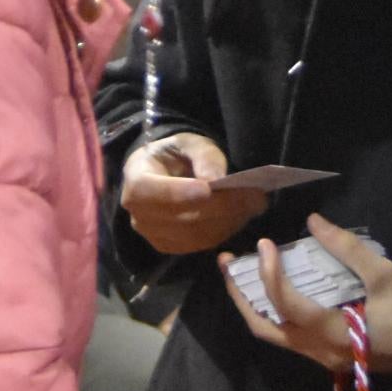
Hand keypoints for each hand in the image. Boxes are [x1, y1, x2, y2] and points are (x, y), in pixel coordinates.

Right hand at [120, 133, 267, 256]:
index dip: (177, 192)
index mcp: (135, 180)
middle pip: (180, 217)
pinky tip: (241, 216)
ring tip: (255, 205)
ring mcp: (152, 234)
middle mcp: (138, 214)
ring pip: (194, 235)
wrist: (164, 174)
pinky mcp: (169, 246)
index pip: (149, 192)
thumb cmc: (175, 155)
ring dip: (228, 221)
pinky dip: (224, 231)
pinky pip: (199, 244)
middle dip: (221, 207)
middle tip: (255, 196)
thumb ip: (203, 157)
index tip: (208, 189)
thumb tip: (215, 179)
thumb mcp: (190, 143)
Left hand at [219, 213, 391, 373]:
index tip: (266, 243)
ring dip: (252, 303)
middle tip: (227, 262)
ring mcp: (319, 357)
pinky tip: (270, 287)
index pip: (286, 304)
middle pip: (263, 327)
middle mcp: (317, 351)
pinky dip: (271, 310)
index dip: (270, 273)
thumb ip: (347, 248)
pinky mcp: (324, 354)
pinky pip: (285, 334)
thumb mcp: (383, 275)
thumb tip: (314, 221)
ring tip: (240, 272)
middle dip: (240, 294)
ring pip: (271, 333)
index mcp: (332, 333)